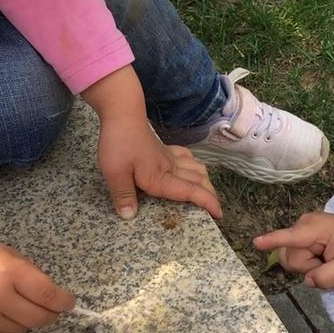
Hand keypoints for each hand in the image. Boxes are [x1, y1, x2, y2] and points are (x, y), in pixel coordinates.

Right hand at [0, 229, 75, 332]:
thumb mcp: (8, 254)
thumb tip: (54, 296)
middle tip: (52, 308)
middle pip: (39, 317)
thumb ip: (31, 275)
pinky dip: (13, 327)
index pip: (48, 295)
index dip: (64, 301)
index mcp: (9, 273)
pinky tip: (6, 313)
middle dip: (51, 314)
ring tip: (21, 305)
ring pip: (24, 329)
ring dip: (30, 320)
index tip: (69, 303)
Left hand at [97, 115, 221, 219]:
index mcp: (161, 178)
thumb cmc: (118, 144)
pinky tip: (192, 169)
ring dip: (205, 182)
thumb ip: (123, 195)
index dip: (207, 202)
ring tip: (206, 194)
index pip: (191, 191)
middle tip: (215, 210)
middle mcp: (170, 168)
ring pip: (197, 169)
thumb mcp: (114, 173)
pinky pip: (187, 158)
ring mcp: (170, 157)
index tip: (219, 213)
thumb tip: (129, 216)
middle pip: (199, 181)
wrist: (122, 115)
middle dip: (211, 196)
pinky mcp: (165, 149)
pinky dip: (195, 166)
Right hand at [252, 212, 333, 288]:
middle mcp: (304, 225)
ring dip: (308, 266)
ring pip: (291, 260)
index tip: (256, 242)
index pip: (292, 237)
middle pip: (291, 258)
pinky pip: (294, 257)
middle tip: (330, 263)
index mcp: (318, 228)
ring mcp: (300, 229)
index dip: (273, 241)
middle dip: (309, 268)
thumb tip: (307, 279)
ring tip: (327, 260)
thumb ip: (329, 277)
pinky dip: (308, 263)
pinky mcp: (299, 237)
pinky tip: (322, 258)